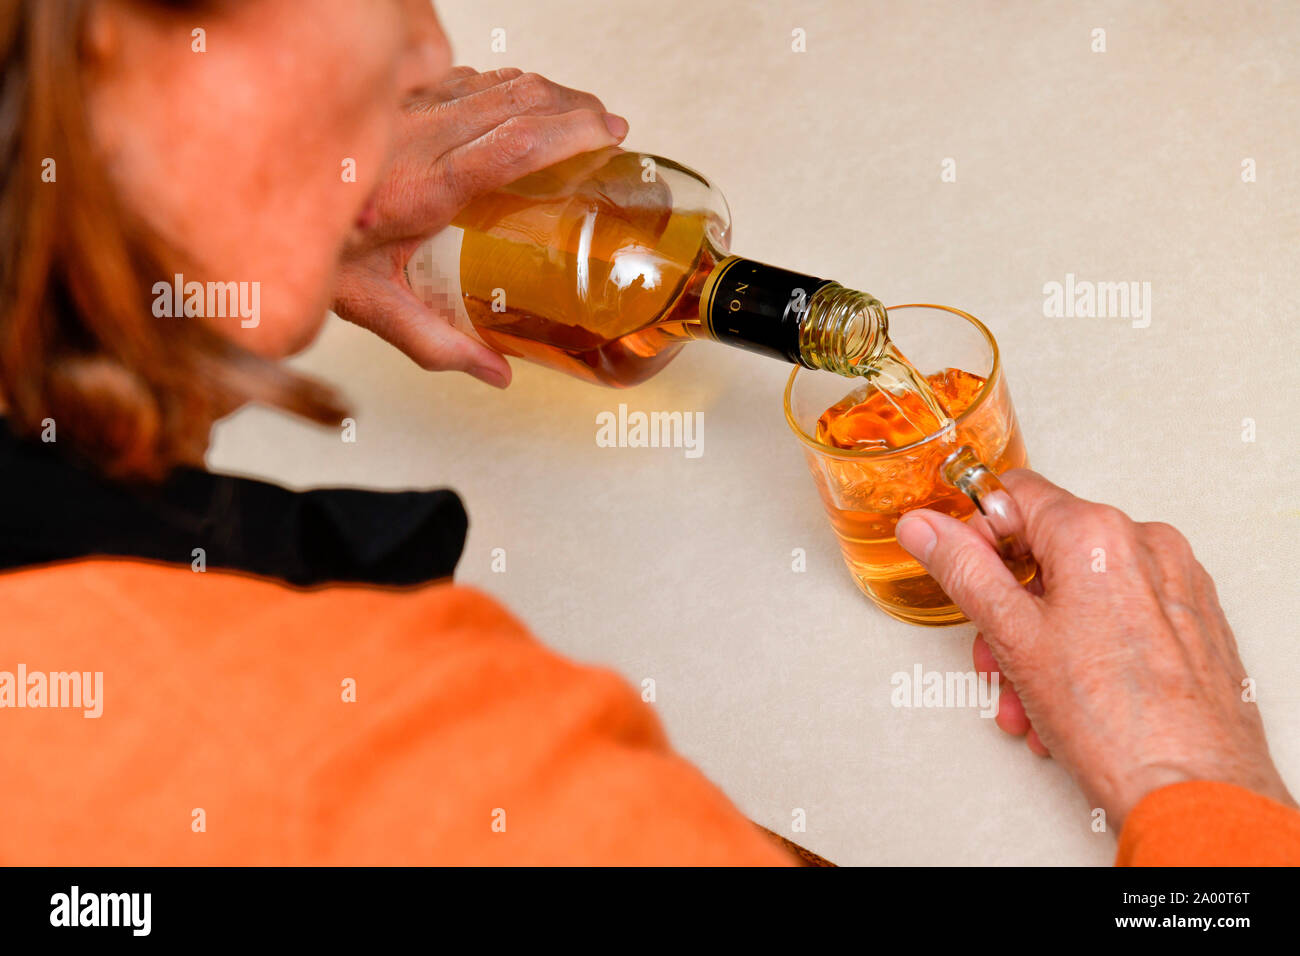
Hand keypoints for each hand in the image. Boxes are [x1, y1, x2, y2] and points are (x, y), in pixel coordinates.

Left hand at [333, 67, 628, 386]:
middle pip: (518, 102)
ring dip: (548, 93)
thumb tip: (497, 374)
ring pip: (497, 82)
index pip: (513, 144)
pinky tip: (525, 105)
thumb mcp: (375, 309)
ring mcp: (409, 111)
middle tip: (611, 126)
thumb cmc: (316, 253)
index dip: (571, 132)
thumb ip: (438, 344)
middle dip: (576, 107)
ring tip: (582, 114)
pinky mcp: (399, 99)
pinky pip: (468, 79)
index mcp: (424, 189)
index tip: (610, 132)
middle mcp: (420, 139)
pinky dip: (509, 87)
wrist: (260, 195)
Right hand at [895, 469, 1295, 828]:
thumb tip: (924, 528)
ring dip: (1042, 638)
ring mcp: (1176, 582)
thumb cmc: (1114, 724)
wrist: (1193, 790)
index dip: (977, 536)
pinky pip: (1121, 614)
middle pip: (1047, 549)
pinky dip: (1087, 647)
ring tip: (1029, 698)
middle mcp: (1146, 543)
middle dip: (1009, 606)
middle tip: (994, 655)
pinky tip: (1068, 700)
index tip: (964, 575)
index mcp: (1096, 533)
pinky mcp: (1193, 619)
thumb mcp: (1012, 637)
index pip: (1014, 494)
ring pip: (1082, 589)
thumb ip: (962, 570)